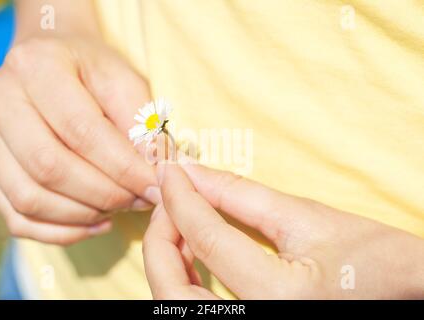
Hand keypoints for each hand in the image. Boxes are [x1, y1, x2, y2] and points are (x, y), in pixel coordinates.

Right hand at [0, 36, 158, 244]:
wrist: (54, 62)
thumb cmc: (95, 72)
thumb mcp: (126, 83)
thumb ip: (142, 127)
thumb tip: (158, 174)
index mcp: (37, 66)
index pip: (81, 131)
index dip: (123, 168)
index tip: (156, 187)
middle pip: (49, 168)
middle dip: (105, 194)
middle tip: (140, 200)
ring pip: (30, 199)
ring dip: (84, 215)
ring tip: (121, 207)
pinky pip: (17, 217)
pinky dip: (61, 231)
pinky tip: (96, 222)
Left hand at [143, 160, 423, 298]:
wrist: (401, 291)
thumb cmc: (370, 257)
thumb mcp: (306, 218)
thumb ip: (241, 195)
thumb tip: (196, 174)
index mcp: (276, 297)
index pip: (206, 238)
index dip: (181, 197)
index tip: (171, 170)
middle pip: (172, 291)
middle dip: (160, 239)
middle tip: (171, 199)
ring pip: (176, 305)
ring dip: (168, 261)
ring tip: (180, 221)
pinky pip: (194, 311)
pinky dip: (183, 280)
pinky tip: (191, 251)